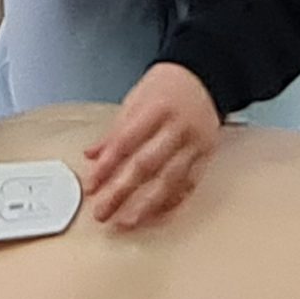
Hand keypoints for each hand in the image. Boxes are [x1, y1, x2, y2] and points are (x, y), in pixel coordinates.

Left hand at [85, 63, 220, 230]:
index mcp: (156, 108)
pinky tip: (155, 214)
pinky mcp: (207, 155)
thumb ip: (115, 130)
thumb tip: (92, 156)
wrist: (205, 76)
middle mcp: (178, 127)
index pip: (126, 142)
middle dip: (122, 192)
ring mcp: (195, 143)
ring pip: (170, 180)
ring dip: (147, 205)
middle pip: (146, 165)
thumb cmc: (167, 86)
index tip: (93, 186)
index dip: (107, 166)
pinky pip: (189, 184)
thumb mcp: (136, 99)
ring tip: (127, 222)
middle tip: (103, 212)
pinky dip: (172, 202)